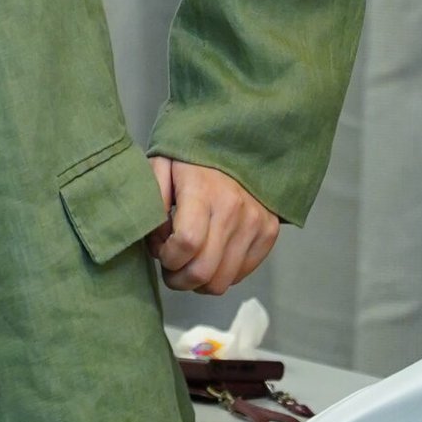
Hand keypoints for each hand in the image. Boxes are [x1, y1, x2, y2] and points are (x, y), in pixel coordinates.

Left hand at [146, 156, 279, 294]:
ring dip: (199, 282)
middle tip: (170, 267)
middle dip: (178, 279)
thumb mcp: (161, 165)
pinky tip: (210, 255)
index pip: (186, 243)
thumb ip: (153, 201)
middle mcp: (234, 210)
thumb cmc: (191, 156)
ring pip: (222, 282)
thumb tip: (158, 241)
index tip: (161, 249)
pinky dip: (220, 274)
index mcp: (203, 190)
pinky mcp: (269, 232)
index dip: (167, 257)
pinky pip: (240, 274)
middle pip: (204, 271)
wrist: (236, 139)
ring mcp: (255, 223)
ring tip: (189, 262)